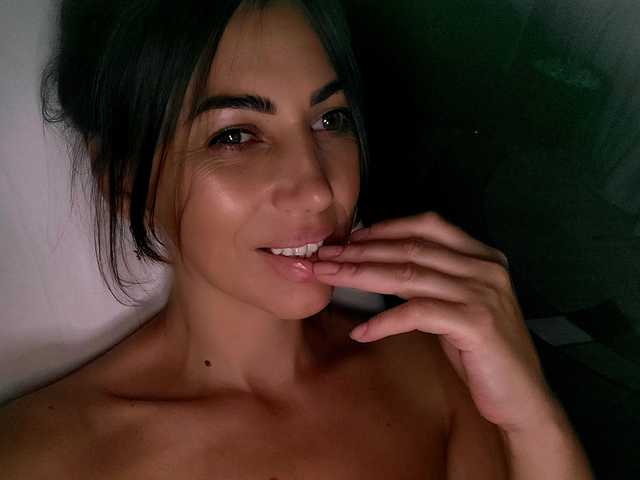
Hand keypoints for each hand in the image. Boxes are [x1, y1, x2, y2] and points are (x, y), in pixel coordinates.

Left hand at [313, 211, 554, 433]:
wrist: (522, 398)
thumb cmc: (481, 352)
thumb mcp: (454, 306)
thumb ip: (428, 280)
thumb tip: (378, 264)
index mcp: (481, 256)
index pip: (426, 226)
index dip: (382, 229)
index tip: (346, 239)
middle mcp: (484, 267)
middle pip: (409, 249)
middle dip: (359, 251)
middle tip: (322, 255)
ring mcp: (482, 293)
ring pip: (408, 275)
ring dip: (360, 275)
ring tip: (327, 278)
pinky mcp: (476, 323)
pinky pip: (417, 314)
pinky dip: (384, 321)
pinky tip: (361, 331)